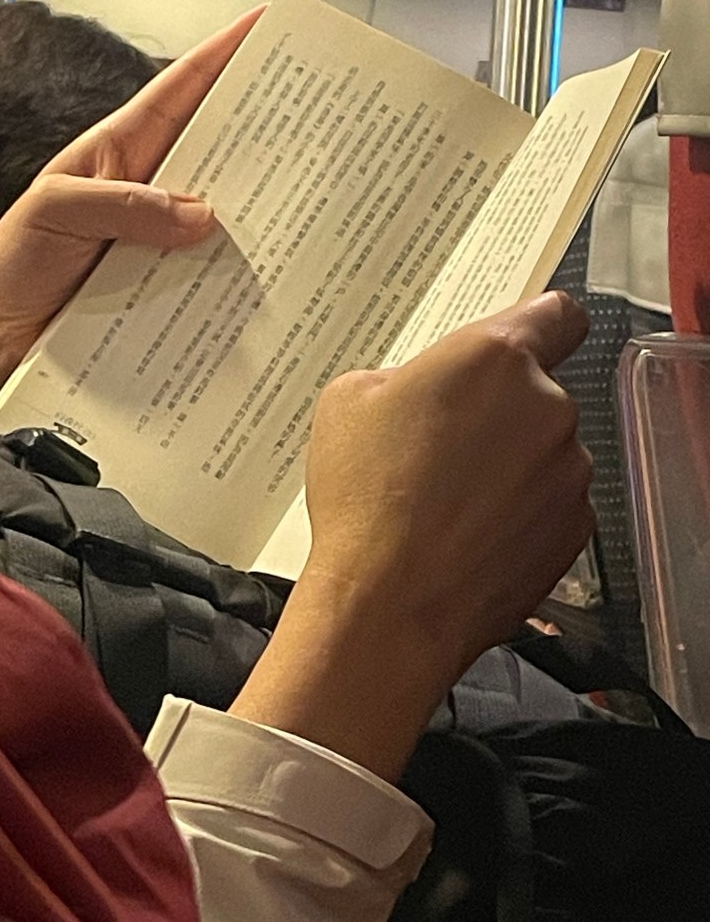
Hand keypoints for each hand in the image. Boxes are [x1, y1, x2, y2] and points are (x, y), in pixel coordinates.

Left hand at [0, 6, 264, 411]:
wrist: (4, 337)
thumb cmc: (16, 264)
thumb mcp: (56, 211)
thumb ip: (124, 205)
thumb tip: (201, 214)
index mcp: (118, 153)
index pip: (177, 93)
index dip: (219, 58)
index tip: (261, 29)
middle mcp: (147, 191)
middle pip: (213, 149)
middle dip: (261, 130)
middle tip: (310, 118)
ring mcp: (161, 237)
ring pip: (220, 211)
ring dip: (257, 208)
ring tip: (303, 197)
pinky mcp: (168, 281)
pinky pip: (210, 267)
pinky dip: (237, 267)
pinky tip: (263, 270)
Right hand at [231, 292, 593, 781]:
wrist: (389, 607)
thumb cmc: (365, 502)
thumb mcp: (348, 402)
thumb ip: (405, 377)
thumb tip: (421, 393)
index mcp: (495, 358)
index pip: (557, 314)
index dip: (541, 326)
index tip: (526, 342)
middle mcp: (548, 407)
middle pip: (537, 393)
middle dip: (497, 412)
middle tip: (439, 446)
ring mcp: (569, 473)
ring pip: (543, 452)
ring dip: (509, 465)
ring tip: (446, 502)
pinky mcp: (574, 531)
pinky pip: (551, 505)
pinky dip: (520, 514)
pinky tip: (469, 536)